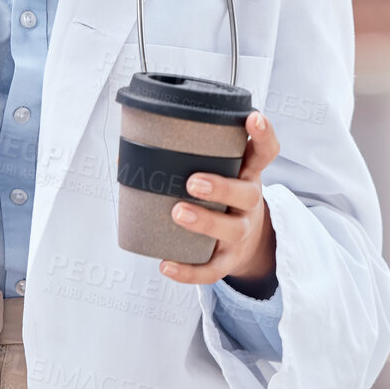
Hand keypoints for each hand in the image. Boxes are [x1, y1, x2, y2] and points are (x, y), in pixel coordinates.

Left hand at [161, 110, 278, 292]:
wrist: (246, 242)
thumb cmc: (220, 197)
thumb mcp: (215, 173)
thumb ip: (179, 158)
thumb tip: (126, 153)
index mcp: (246, 175)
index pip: (263, 153)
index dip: (262, 135)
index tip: (253, 117)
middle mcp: (249, 203)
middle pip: (247, 194)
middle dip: (221, 186)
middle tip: (193, 181)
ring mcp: (241, 232)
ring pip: (231, 229)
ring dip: (205, 222)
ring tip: (178, 213)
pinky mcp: (228, 260)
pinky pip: (212, 269)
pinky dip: (189, 271)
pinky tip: (166, 265)